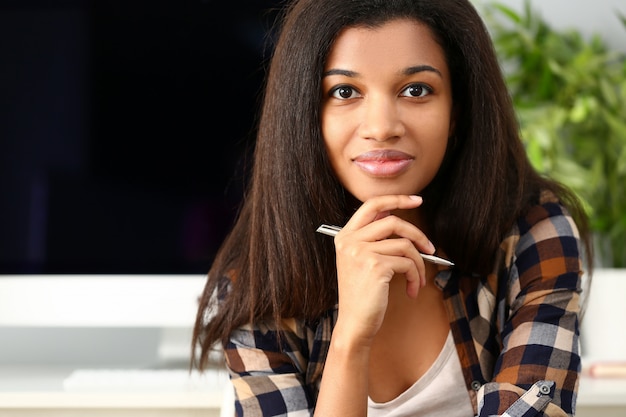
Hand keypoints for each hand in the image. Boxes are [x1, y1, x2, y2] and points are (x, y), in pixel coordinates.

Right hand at [332, 194, 434, 344]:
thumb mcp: (360, 261)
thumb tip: (402, 224)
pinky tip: (412, 290)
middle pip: (393, 221)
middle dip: (417, 234)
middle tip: (430, 248)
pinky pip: (408, 263)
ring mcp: (361, 252)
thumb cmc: (362, 295)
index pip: (372, 205)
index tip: (417, 200)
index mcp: (344, 236)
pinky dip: (416, 277)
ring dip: (419, 263)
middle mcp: (350, 240)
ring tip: (418, 280)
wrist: (354, 324)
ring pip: (405, 244)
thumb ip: (373, 240)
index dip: (397, 199)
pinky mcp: (376, 265)